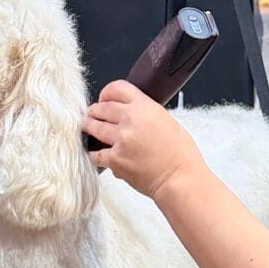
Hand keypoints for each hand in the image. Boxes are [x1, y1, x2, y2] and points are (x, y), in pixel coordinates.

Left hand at [81, 81, 205, 201]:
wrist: (180, 179)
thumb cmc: (180, 155)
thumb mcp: (167, 121)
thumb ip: (146, 113)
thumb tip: (132, 113)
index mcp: (145, 107)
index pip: (117, 88)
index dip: (106, 93)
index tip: (103, 99)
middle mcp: (131, 119)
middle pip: (101, 107)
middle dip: (94, 111)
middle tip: (92, 115)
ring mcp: (121, 139)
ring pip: (92, 127)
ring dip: (88, 127)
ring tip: (88, 129)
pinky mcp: (115, 159)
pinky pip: (95, 153)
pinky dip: (94, 154)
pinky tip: (96, 154)